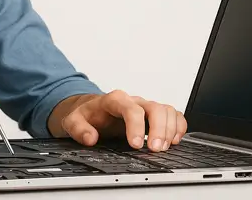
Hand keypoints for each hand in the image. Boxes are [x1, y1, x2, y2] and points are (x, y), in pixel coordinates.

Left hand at [58, 90, 186, 151]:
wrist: (92, 109)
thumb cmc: (87, 114)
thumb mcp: (73, 121)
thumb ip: (79, 129)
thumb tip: (90, 138)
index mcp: (114, 100)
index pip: (131, 108)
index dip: (136, 127)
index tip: (136, 145)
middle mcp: (133, 101)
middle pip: (154, 108)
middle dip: (158, 129)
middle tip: (155, 150)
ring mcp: (145, 106)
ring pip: (166, 110)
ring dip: (169, 129)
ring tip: (164, 148)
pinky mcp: (153, 114)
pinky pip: (172, 114)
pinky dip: (178, 126)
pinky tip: (174, 139)